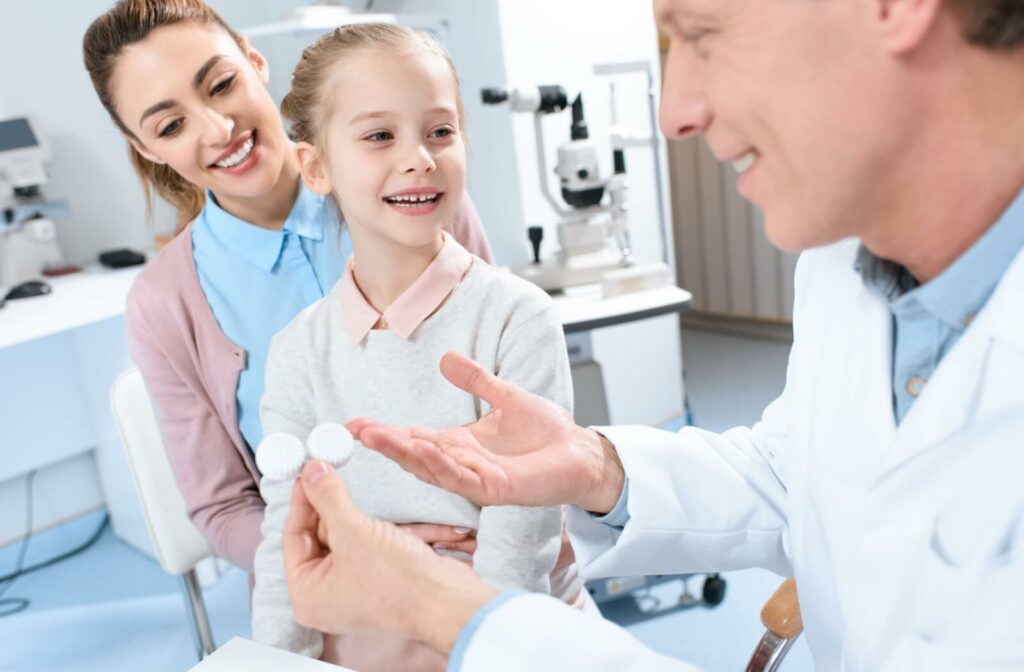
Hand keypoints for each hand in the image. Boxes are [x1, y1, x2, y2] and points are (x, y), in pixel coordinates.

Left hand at [283, 461, 497, 653]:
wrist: (446, 600)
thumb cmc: (398, 582)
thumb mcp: (354, 531)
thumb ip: (328, 498)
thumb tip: (312, 472)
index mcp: (308, 594)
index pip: (294, 537)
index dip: (301, 499)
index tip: (307, 471)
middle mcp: (326, 594)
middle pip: (317, 536)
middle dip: (326, 503)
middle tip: (327, 468)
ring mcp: (353, 586)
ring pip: (343, 537)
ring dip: (349, 511)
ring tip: (346, 481)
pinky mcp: (377, 577)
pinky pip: (364, 544)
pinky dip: (368, 524)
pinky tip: (370, 504)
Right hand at [349, 352, 625, 512]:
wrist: (580, 452)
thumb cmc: (546, 432)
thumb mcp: (506, 396)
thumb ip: (476, 380)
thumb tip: (446, 358)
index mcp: (459, 444)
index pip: (413, 438)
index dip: (384, 432)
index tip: (353, 423)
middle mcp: (461, 463)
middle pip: (413, 455)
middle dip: (384, 443)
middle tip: (354, 430)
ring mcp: (476, 479)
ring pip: (430, 468)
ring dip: (403, 453)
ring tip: (376, 437)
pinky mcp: (495, 489)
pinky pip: (462, 478)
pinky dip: (440, 464)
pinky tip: (423, 450)